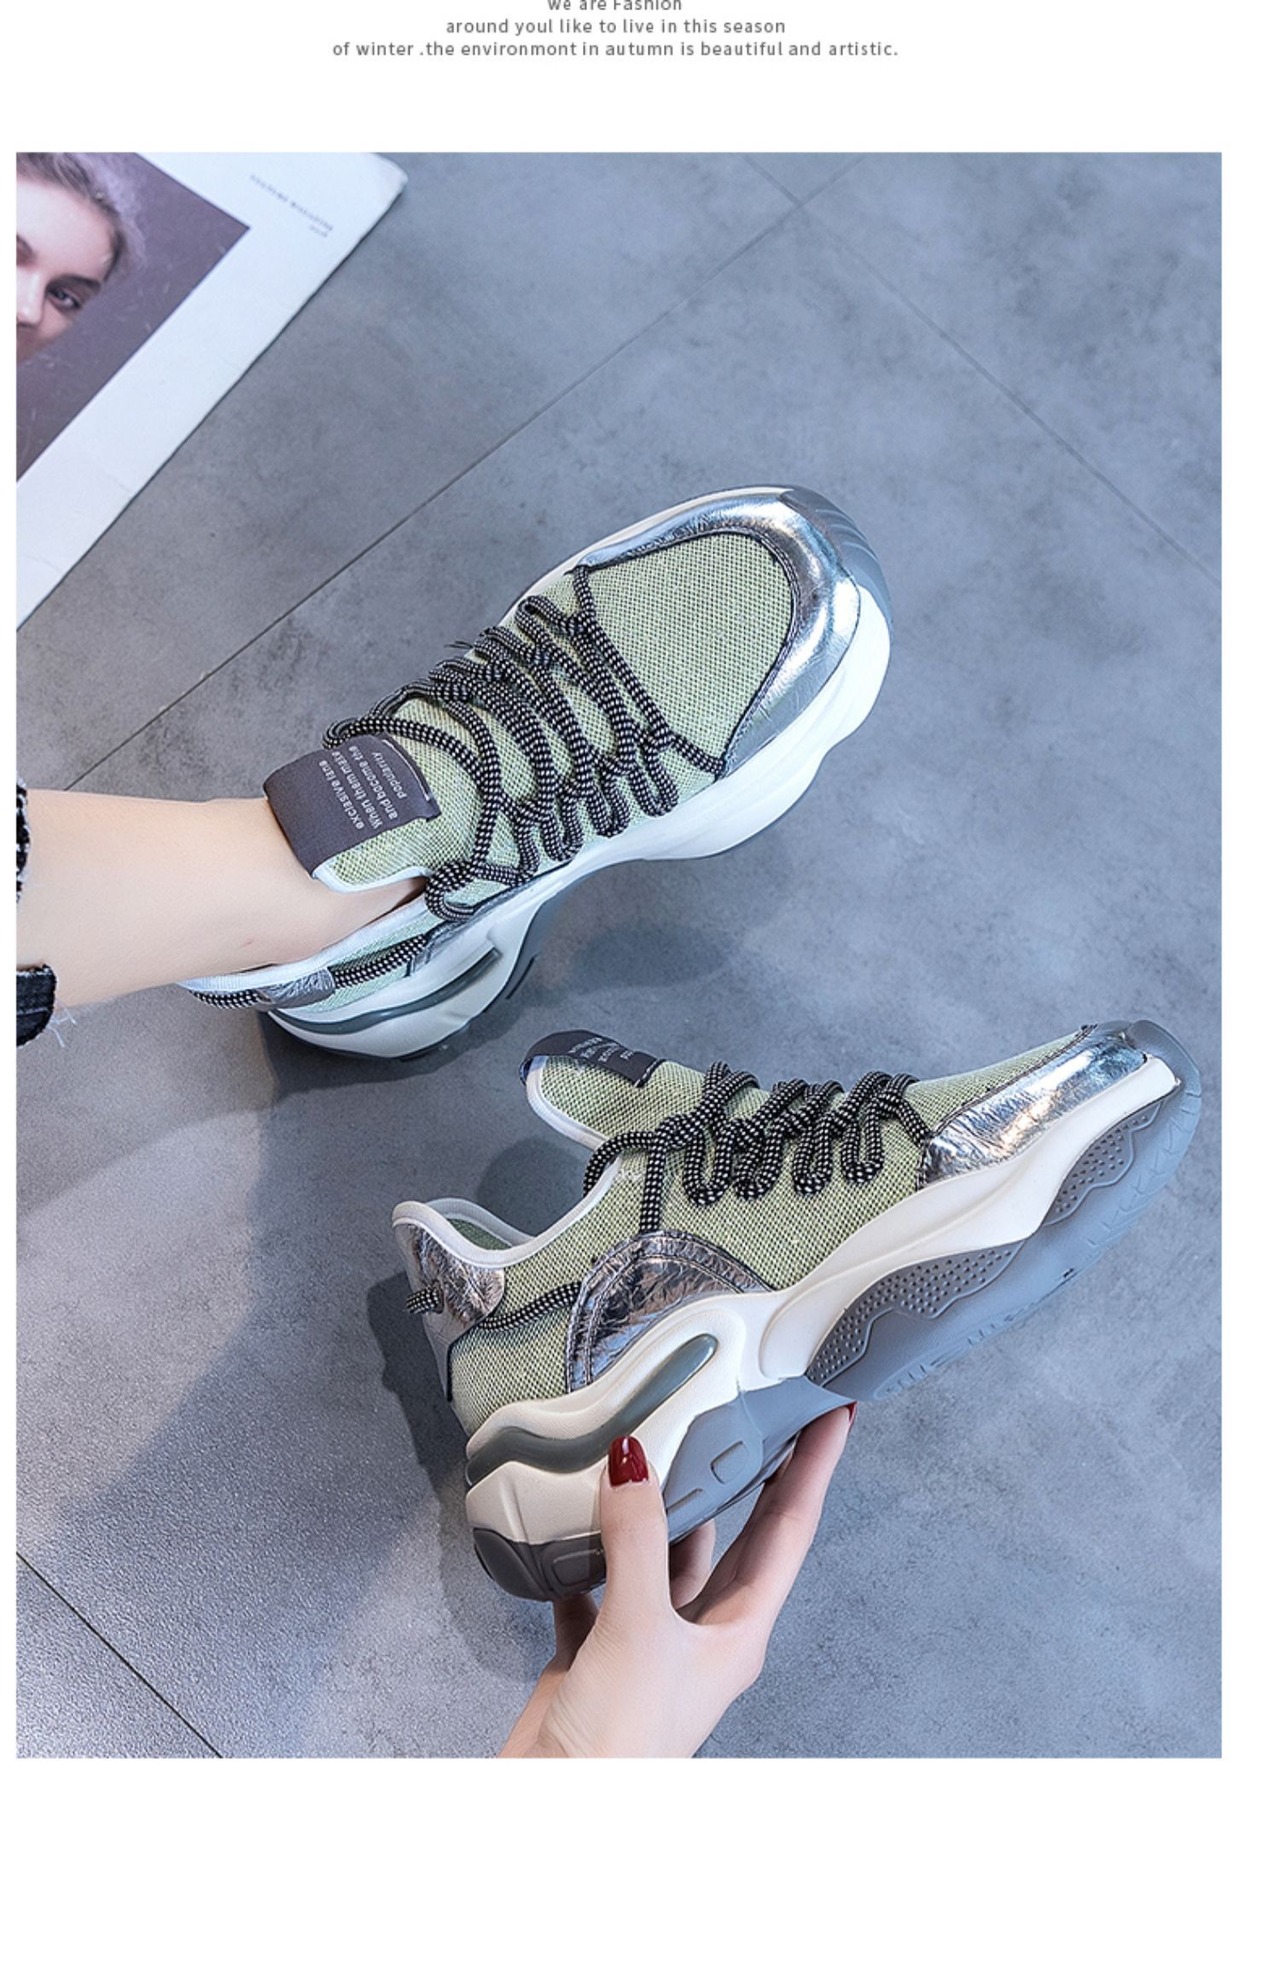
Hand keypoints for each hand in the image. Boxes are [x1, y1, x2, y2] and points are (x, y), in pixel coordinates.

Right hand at [499, 1402, 855, 1757]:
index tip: (834, 1414)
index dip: (813, 1469)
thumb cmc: (621, 1743)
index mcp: (739, 1632)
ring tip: (658, 1445)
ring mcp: (651, 1645)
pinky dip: (587, 1552)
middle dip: (753, 1473)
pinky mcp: (599, 1655)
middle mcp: (702, 1635)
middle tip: (764, 1410)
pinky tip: (572, 1520)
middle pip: (738, 1535)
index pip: (789, 1530)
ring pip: (665, 1555)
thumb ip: (639, 1536)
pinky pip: (599, 1585)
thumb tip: (634, 1459)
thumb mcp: (640, 1626)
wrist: (552, 1811)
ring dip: (660, 1506)